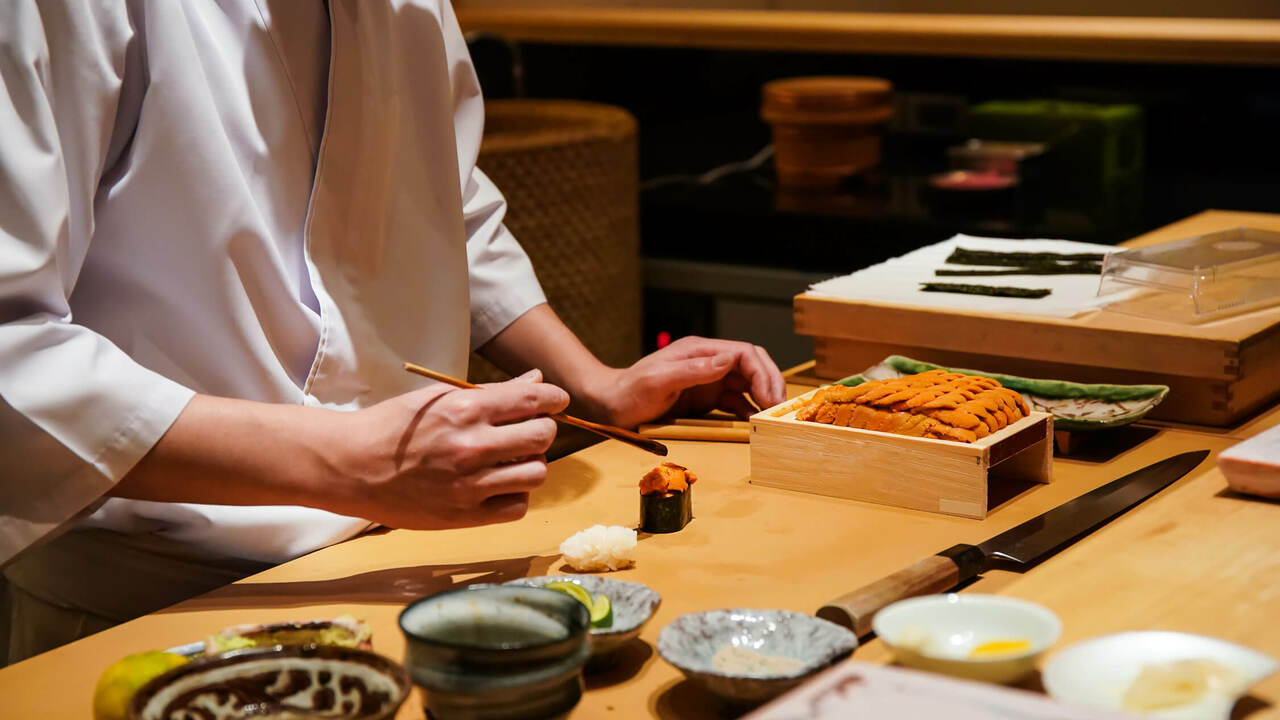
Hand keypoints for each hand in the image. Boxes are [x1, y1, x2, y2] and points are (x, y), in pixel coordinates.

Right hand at [333, 370, 569, 528]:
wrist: (351, 467)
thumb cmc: (394, 427)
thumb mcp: (438, 399)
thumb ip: (492, 393)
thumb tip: (537, 383)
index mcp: (464, 410)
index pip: (533, 401)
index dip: (554, 399)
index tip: (556, 401)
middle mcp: (471, 446)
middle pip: (542, 436)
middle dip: (542, 429)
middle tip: (529, 430)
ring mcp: (469, 485)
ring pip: (536, 473)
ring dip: (532, 463)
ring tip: (513, 459)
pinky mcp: (464, 516)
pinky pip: (516, 507)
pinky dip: (515, 495)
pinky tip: (499, 484)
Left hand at [585, 337, 785, 427]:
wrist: (611, 406)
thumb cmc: (629, 392)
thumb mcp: (658, 380)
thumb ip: (692, 370)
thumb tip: (727, 361)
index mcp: (700, 351)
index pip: (744, 353)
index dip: (763, 372)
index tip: (770, 396)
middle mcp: (708, 363)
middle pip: (752, 366)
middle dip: (769, 384)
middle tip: (778, 409)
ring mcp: (708, 381)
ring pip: (748, 384)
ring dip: (762, 398)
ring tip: (771, 418)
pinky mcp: (705, 400)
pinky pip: (735, 402)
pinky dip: (748, 411)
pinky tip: (754, 423)